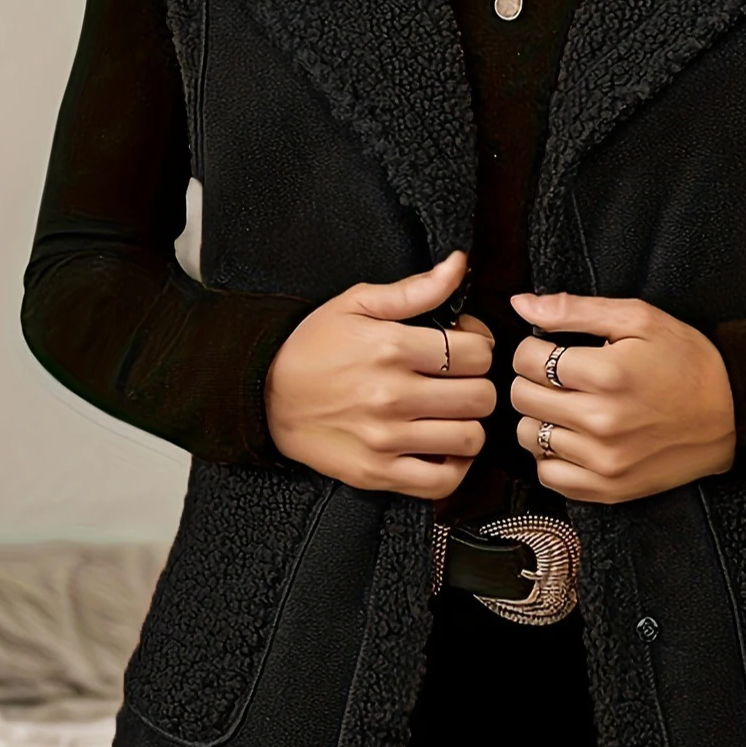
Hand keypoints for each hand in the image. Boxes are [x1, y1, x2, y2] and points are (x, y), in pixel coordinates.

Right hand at [265, 249, 496, 498]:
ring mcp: (385, 439)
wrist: (264, 395)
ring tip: (452, 412)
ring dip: (469, 423)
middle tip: (460, 380)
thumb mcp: (358, 304)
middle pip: (481, 396)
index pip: (477, 352)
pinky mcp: (377, 473)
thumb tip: (459, 264)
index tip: (464, 345)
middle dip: (479, 383)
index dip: (479, 345)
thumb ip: (415, 289)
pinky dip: (455, 466)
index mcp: (392, 348)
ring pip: (470, 437)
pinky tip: (444, 446)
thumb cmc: (313, 347)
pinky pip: (442, 482)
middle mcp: (392, 396)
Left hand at [509, 291, 735, 503]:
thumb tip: (521, 303)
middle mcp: (602, 422)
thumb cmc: (688, 362)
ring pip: (530, 435)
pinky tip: (572, 437)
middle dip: (533, 378)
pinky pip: (549, 476)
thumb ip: (574, 310)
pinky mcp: (609, 488)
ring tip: (567, 404)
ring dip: (540, 416)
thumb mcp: (639, 319)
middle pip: (522, 397)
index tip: (552, 348)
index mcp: (607, 375)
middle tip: (560, 375)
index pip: (527, 359)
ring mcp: (604, 461)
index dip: (534, 347)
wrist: (735, 415)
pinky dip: (551, 456)